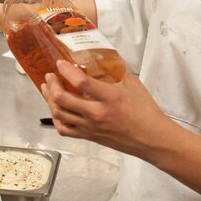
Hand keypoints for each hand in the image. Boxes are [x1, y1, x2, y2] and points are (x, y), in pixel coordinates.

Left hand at [41, 60, 169, 158]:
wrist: (151, 139)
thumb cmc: (145, 112)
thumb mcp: (132, 84)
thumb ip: (114, 72)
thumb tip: (100, 61)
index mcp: (109, 97)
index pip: (81, 82)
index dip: (66, 71)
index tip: (60, 63)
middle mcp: (97, 113)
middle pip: (62, 99)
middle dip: (52, 85)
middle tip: (51, 76)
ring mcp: (90, 127)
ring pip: (59, 114)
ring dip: (49, 100)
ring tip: (49, 90)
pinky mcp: (89, 136)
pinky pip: (64, 130)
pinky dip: (56, 119)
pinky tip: (56, 110)